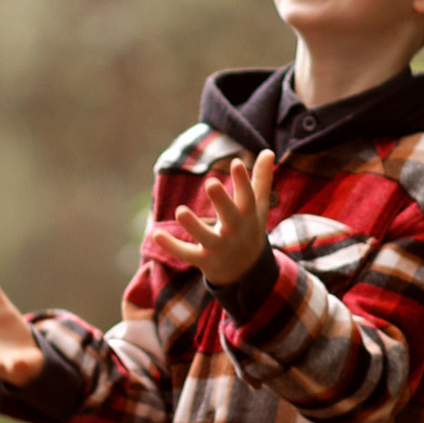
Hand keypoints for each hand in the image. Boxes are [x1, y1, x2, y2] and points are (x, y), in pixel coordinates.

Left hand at [145, 149, 275, 286]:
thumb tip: (267, 151)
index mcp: (248, 216)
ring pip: (206, 238)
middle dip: (221, 201)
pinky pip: (187, 254)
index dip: (243, 182)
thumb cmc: (248, 230)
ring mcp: (219, 247)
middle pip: (230, 216)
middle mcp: (235, 232)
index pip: (248, 198)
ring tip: (179, 210)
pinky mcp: (204, 260)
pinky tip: (156, 234)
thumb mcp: (257, 207)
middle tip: (211, 183)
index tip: (236, 163)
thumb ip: (261, 180)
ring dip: (193, 226)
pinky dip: (172, 246)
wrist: (246, 271)